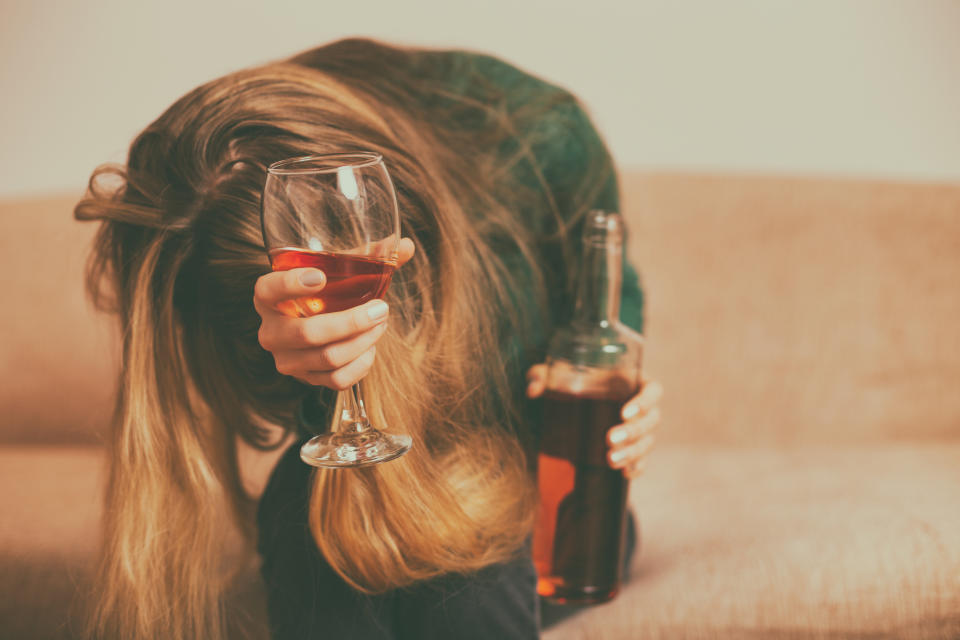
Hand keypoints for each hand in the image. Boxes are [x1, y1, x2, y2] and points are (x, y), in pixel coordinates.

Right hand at [254, 238, 414, 389]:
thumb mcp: (337, 271)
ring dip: (362, 341)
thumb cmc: (326, 292)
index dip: (291, 284)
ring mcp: (285, 359)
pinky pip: (337, 379)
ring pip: (328, 357)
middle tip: (381, 308)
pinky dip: (361, 364)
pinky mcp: (305, 379)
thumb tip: (407, 245)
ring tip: (380, 324)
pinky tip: (370, 348)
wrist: (317, 327)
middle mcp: (270, 330)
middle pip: (309, 333)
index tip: (320, 277)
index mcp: (268, 296)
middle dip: (352, 321)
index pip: (268, 289)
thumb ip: (368, 257)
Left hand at [526, 366, 662, 478]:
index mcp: (633, 382)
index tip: (624, 412)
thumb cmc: (572, 382)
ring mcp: (641, 430)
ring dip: (632, 452)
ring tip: (610, 460)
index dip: (644, 401)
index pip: (653, 391)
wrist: (574, 404)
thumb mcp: (556, 376)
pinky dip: (636, 467)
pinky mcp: (634, 448)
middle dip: (633, 432)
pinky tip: (625, 473)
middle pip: (651, 420)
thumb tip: (533, 389)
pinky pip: (643, 460)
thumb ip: (541, 376)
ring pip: (647, 442)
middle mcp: (642, 407)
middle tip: (609, 439)